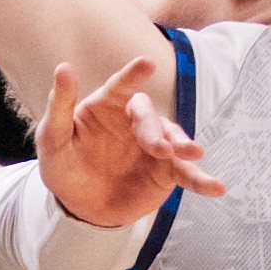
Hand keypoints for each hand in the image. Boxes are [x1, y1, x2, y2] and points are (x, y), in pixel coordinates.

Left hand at [35, 58, 223, 227]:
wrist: (80, 205)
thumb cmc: (63, 164)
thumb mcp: (53, 138)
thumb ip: (60, 105)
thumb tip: (64, 67)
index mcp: (107, 106)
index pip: (120, 86)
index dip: (132, 75)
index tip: (147, 63)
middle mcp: (135, 121)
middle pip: (149, 118)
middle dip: (155, 131)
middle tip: (160, 148)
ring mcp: (154, 146)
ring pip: (174, 141)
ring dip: (184, 146)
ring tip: (193, 154)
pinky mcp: (166, 172)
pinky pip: (186, 173)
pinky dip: (201, 180)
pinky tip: (217, 187)